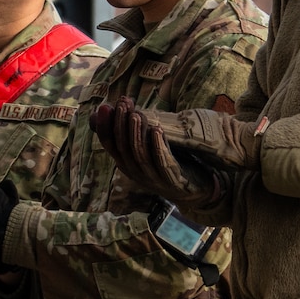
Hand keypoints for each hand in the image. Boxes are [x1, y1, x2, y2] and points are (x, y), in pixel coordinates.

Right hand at [90, 97, 233, 212]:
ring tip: (136, 115)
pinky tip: (157, 129)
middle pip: (124, 149)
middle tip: (121, 106)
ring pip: (140, 155)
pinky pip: (162, 162)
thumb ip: (138, 133)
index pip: (111, 146)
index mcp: (128, 164)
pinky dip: (158, 146)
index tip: (104, 107)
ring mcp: (153, 178)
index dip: (106, 127)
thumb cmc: (170, 166)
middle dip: (121, 125)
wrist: (194, 193)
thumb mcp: (149, 150)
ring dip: (137, 134)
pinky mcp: (171, 181)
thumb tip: (124, 106)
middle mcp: (137, 172)